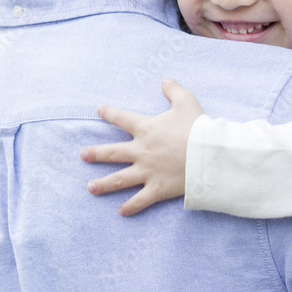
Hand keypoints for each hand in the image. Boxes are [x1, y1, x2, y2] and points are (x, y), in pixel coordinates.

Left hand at [81, 79, 203, 215]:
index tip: (99, 110)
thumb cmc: (198, 128)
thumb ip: (174, 90)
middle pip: (113, 153)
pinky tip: (121, 212)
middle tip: (83, 155)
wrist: (209, 155)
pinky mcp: (157, 189)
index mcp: (146, 129)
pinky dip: (130, 207)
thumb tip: (165, 80)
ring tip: (90, 187)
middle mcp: (141, 151)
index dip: (109, 113)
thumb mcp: (187, 102)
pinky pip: (140, 200)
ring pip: (119, 179)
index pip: (122, 118)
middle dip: (96, 154)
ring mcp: (147, 171)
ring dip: (103, 184)